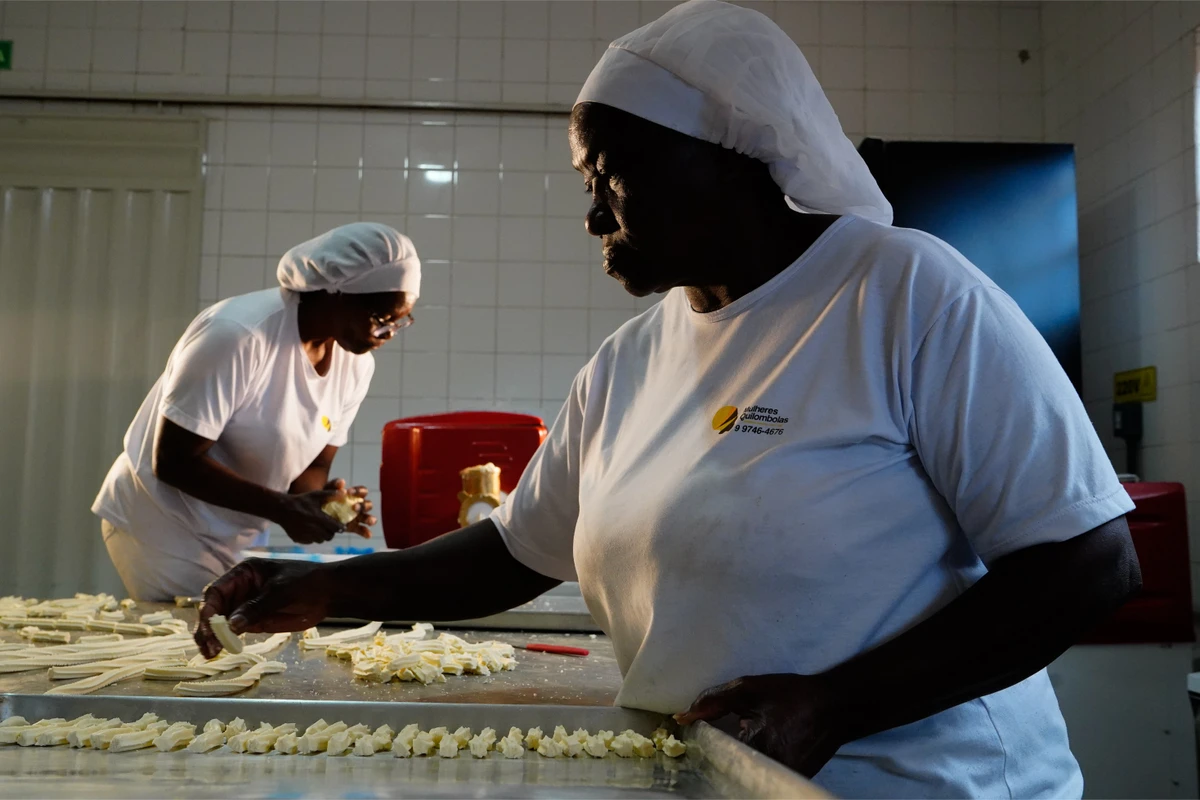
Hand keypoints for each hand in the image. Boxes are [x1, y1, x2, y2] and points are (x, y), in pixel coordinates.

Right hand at [194, 558, 331, 657]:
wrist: (328, 594)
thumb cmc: (305, 582)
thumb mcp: (281, 591)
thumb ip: (256, 607)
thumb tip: (231, 625)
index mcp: (243, 574)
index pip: (217, 591)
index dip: (209, 609)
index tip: (208, 627)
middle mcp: (239, 590)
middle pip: (214, 609)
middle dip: (207, 627)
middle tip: (208, 646)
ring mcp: (244, 607)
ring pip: (220, 623)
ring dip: (212, 638)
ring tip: (210, 654)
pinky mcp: (253, 621)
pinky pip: (233, 632)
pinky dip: (225, 642)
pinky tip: (219, 651)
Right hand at [276, 487, 344, 543]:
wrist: (283, 509)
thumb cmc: (301, 501)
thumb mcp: (316, 495)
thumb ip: (330, 494)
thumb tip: (344, 493)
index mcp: (319, 518)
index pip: (335, 528)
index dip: (340, 527)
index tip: (342, 526)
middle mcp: (313, 529)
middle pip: (329, 536)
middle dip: (331, 532)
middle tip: (330, 527)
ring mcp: (306, 535)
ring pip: (320, 540)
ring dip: (322, 536)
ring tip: (321, 528)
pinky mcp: (299, 539)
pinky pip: (310, 542)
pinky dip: (312, 538)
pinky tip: (311, 530)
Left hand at [325, 479, 375, 538]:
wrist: (317, 511)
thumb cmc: (325, 498)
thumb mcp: (327, 490)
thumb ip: (334, 484)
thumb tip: (342, 483)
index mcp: (355, 495)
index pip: (362, 491)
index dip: (359, 491)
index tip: (349, 492)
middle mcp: (359, 505)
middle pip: (368, 505)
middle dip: (363, 506)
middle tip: (354, 507)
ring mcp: (357, 517)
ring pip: (368, 517)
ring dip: (370, 519)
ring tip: (369, 521)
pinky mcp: (354, 527)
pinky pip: (362, 530)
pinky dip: (366, 532)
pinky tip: (368, 535)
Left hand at [674, 673, 849, 777]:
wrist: (836, 707)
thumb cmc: (793, 695)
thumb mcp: (749, 689)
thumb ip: (713, 701)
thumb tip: (681, 717)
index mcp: (755, 748)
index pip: (717, 756)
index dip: (708, 746)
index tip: (703, 737)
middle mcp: (768, 770)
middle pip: (733, 767)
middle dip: (726, 753)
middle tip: (732, 735)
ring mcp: (781, 777)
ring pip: (747, 771)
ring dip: (741, 758)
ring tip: (751, 739)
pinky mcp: (792, 779)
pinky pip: (763, 773)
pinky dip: (758, 761)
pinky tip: (763, 746)